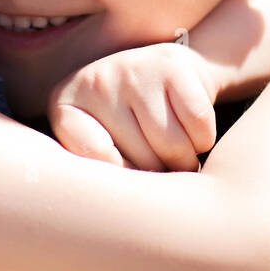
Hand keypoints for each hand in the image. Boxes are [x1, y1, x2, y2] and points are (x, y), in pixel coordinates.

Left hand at [47, 43, 218, 171]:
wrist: (171, 69)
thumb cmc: (132, 118)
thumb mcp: (103, 140)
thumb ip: (101, 168)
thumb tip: (126, 204)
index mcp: (66, 102)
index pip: (92, 157)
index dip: (121, 174)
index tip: (130, 172)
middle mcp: (95, 81)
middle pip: (142, 160)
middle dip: (160, 171)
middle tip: (159, 156)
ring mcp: (133, 69)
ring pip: (174, 147)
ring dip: (186, 160)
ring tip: (175, 146)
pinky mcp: (173, 65)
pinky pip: (199, 126)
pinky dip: (204, 138)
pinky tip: (191, 127)